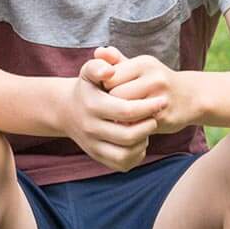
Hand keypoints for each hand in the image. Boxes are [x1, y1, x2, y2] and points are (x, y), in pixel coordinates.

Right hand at [64, 46, 165, 171]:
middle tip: (156, 116)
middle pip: (128, 135)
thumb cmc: (88, 88)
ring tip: (146, 128)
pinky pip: (122, 164)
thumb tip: (109, 71)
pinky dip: (136, 155)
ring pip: (125, 153)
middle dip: (148, 125)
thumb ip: (99, 64)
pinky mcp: (97, 156)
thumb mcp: (89, 71)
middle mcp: (89, 128)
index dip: (148, 107)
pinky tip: (138, 141)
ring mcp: (92, 145)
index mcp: (91, 106)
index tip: (162, 100)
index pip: (126, 111)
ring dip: (142, 141)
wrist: (67, 111)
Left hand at [100, 50, 195, 133]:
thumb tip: (97, 52)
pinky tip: (132, 123)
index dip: (105, 86)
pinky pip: (137, 125)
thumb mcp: (138, 66)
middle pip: (116, 95)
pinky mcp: (165, 118)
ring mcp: (162, 99)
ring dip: (120, 115)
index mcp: (145, 63)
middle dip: (111, 102)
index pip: (109, 77)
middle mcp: (155, 79)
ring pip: (125, 111)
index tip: (110, 89)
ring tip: (122, 114)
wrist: (191, 97)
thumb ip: (116, 61)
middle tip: (114, 105)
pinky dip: (130, 126)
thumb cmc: (155, 81)